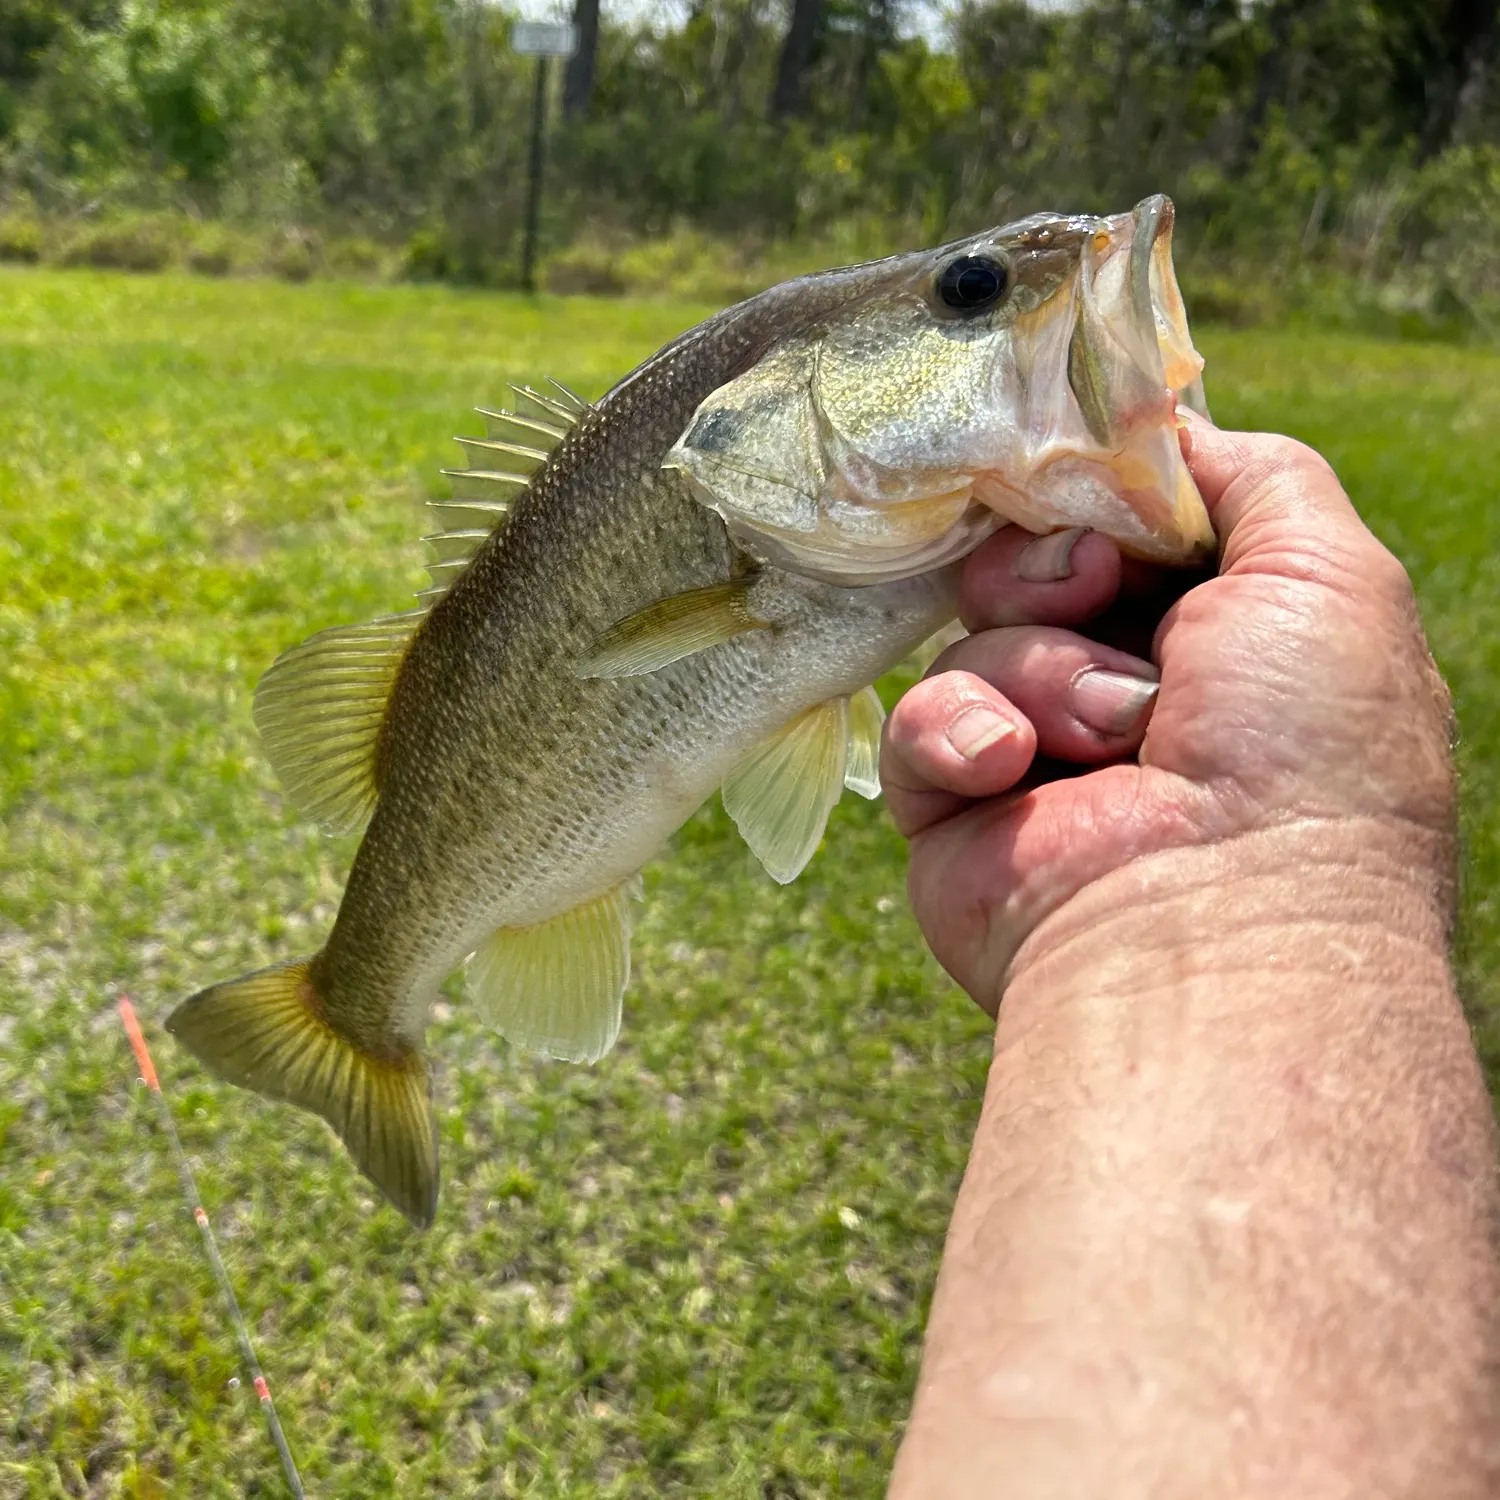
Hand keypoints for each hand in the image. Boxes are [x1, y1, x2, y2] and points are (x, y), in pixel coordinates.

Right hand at [882, 414, 1456, 1011]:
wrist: (1217, 925)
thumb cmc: (1302, 749)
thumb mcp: (1325, 574)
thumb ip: (1254, 477)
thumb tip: (1165, 433)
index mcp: (1216, 643)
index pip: (1121, 530)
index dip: (1100, 501)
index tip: (1101, 497)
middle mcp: (1124, 695)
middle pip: (1032, 569)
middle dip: (1055, 569)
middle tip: (1092, 594)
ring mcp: (1036, 754)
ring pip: (974, 637)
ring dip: (1039, 669)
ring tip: (1104, 736)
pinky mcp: (957, 806)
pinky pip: (916, 720)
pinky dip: (960, 732)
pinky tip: (1008, 772)